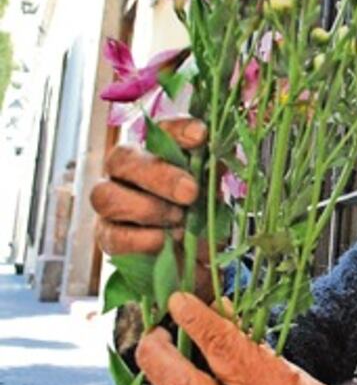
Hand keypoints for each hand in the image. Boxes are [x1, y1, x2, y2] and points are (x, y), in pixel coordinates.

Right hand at [91, 118, 212, 297]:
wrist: (194, 255)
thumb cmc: (201, 214)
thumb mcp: (212, 191)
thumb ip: (213, 172)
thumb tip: (222, 154)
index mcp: (156, 152)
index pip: (161, 130)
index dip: (179, 130)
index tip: (201, 135)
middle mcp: (125, 171)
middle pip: (123, 158)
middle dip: (158, 176)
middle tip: (190, 193)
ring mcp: (111, 204)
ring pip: (107, 196)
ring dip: (147, 208)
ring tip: (178, 221)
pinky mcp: (108, 236)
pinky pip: (113, 235)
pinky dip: (142, 239)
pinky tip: (164, 241)